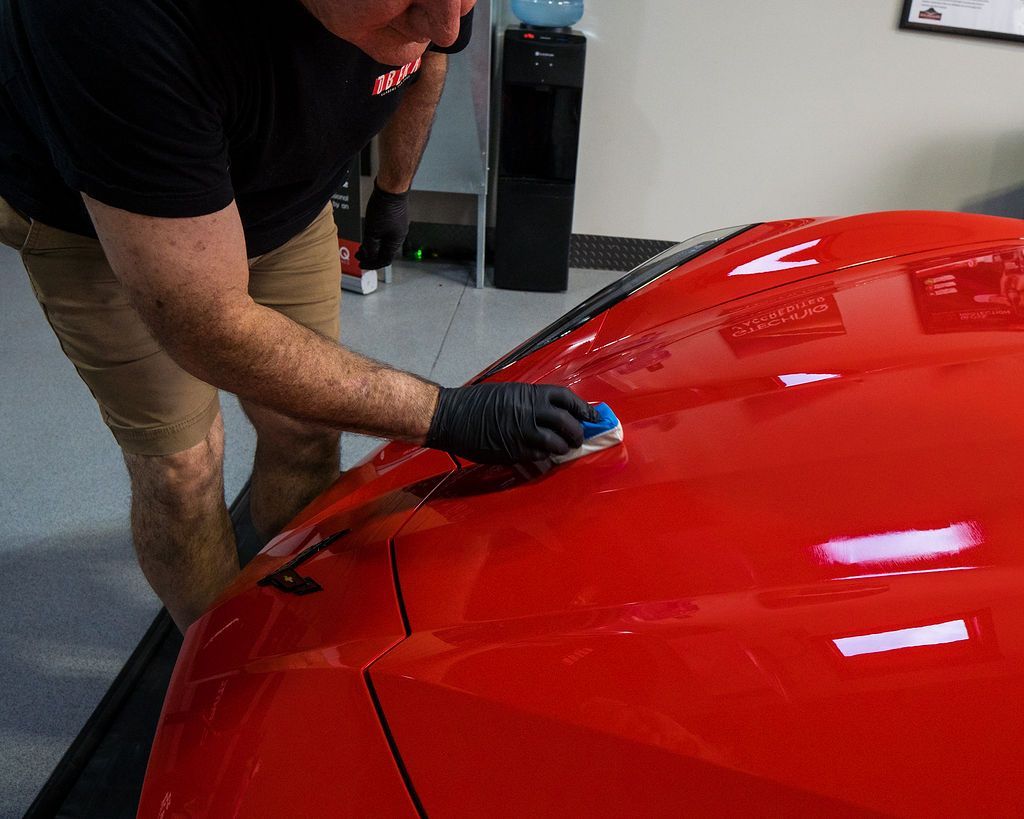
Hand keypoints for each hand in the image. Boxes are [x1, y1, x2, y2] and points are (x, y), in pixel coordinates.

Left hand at [356, 180, 408, 269]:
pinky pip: (385, 232)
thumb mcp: (372, 232)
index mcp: (395, 242)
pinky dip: (376, 236)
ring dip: (372, 245)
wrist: (391, 188)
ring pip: (384, 242)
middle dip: (371, 255)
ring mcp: (398, 226)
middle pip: (384, 251)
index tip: (362, 265)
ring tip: (362, 244)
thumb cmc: (384, 208)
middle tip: (359, 255)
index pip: (384, 260)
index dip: (372, 264)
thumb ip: (370, 247)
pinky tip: (369, 232)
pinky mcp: (395, 218)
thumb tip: (368, 257)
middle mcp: (399, 236)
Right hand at [426, 382, 598, 463]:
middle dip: (578, 432)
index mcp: (529, 394)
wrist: (452, 416)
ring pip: (556, 443)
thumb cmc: (477, 403)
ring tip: (563, 449)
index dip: (583, 408)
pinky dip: (546, 456)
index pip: (566, 399)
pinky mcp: (513, 451)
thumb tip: (552, 413)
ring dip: (564, 448)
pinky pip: (539, 456)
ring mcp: (522, 433)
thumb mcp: (508, 393)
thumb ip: (531, 402)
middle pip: (567, 423)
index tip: (592, 416)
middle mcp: (530, 412)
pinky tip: (544, 455)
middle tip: (578, 437)